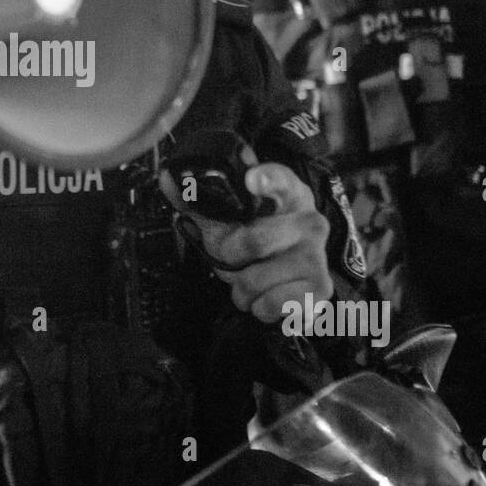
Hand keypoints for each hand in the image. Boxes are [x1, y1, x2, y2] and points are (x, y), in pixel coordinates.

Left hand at [159, 151, 330, 321]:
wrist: (292, 274)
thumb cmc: (257, 237)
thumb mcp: (227, 217)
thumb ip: (197, 199)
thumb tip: (166, 178)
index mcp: (287, 194)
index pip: (280, 180)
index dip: (265, 178)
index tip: (250, 179)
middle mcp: (309, 221)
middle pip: (253, 242)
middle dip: (229, 258)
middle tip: (233, 258)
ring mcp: (316, 255)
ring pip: (255, 281)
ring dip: (242, 288)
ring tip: (252, 278)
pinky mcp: (319, 289)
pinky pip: (269, 305)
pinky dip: (259, 307)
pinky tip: (268, 295)